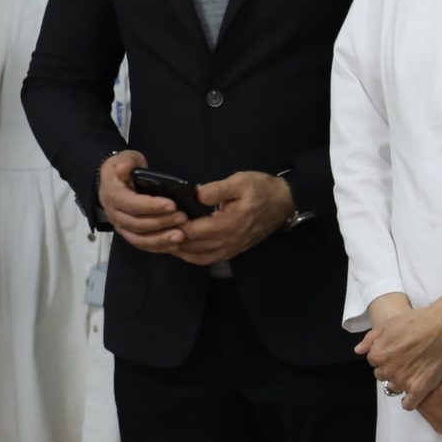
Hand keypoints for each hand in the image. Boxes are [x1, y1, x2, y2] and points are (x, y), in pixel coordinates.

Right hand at [98, 150, 188, 254]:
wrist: (113, 181)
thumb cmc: (124, 168)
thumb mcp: (125, 158)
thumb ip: (126, 162)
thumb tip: (124, 168)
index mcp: (113, 194)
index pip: (133, 204)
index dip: (152, 206)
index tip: (172, 205)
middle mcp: (114, 214)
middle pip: (138, 224)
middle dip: (162, 222)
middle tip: (183, 218)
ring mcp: (121, 226)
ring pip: (139, 239)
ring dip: (161, 239)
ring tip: (181, 236)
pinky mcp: (129, 234)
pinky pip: (142, 245)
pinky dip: (158, 246)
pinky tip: (174, 244)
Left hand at [168, 171, 293, 266]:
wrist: (284, 202)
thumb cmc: (261, 189)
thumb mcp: (240, 182)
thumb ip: (217, 189)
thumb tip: (196, 194)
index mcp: (228, 224)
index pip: (194, 231)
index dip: (176, 227)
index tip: (162, 219)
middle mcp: (228, 241)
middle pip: (193, 247)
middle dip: (173, 240)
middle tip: (156, 230)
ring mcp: (231, 248)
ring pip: (199, 257)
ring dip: (181, 251)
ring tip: (165, 240)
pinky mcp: (234, 250)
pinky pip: (209, 259)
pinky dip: (193, 256)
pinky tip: (184, 248)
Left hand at [355, 291, 441, 406]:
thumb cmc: (417, 321)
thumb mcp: (388, 324)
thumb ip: (370, 339)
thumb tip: (358, 350)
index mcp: (378, 355)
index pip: (374, 362)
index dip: (385, 356)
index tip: (396, 352)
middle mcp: (388, 370)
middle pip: (383, 375)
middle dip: (391, 369)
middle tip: (406, 360)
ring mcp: (403, 381)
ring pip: (395, 388)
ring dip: (401, 382)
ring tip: (414, 371)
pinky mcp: (420, 389)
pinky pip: (408, 404)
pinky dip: (410, 401)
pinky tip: (415, 392)